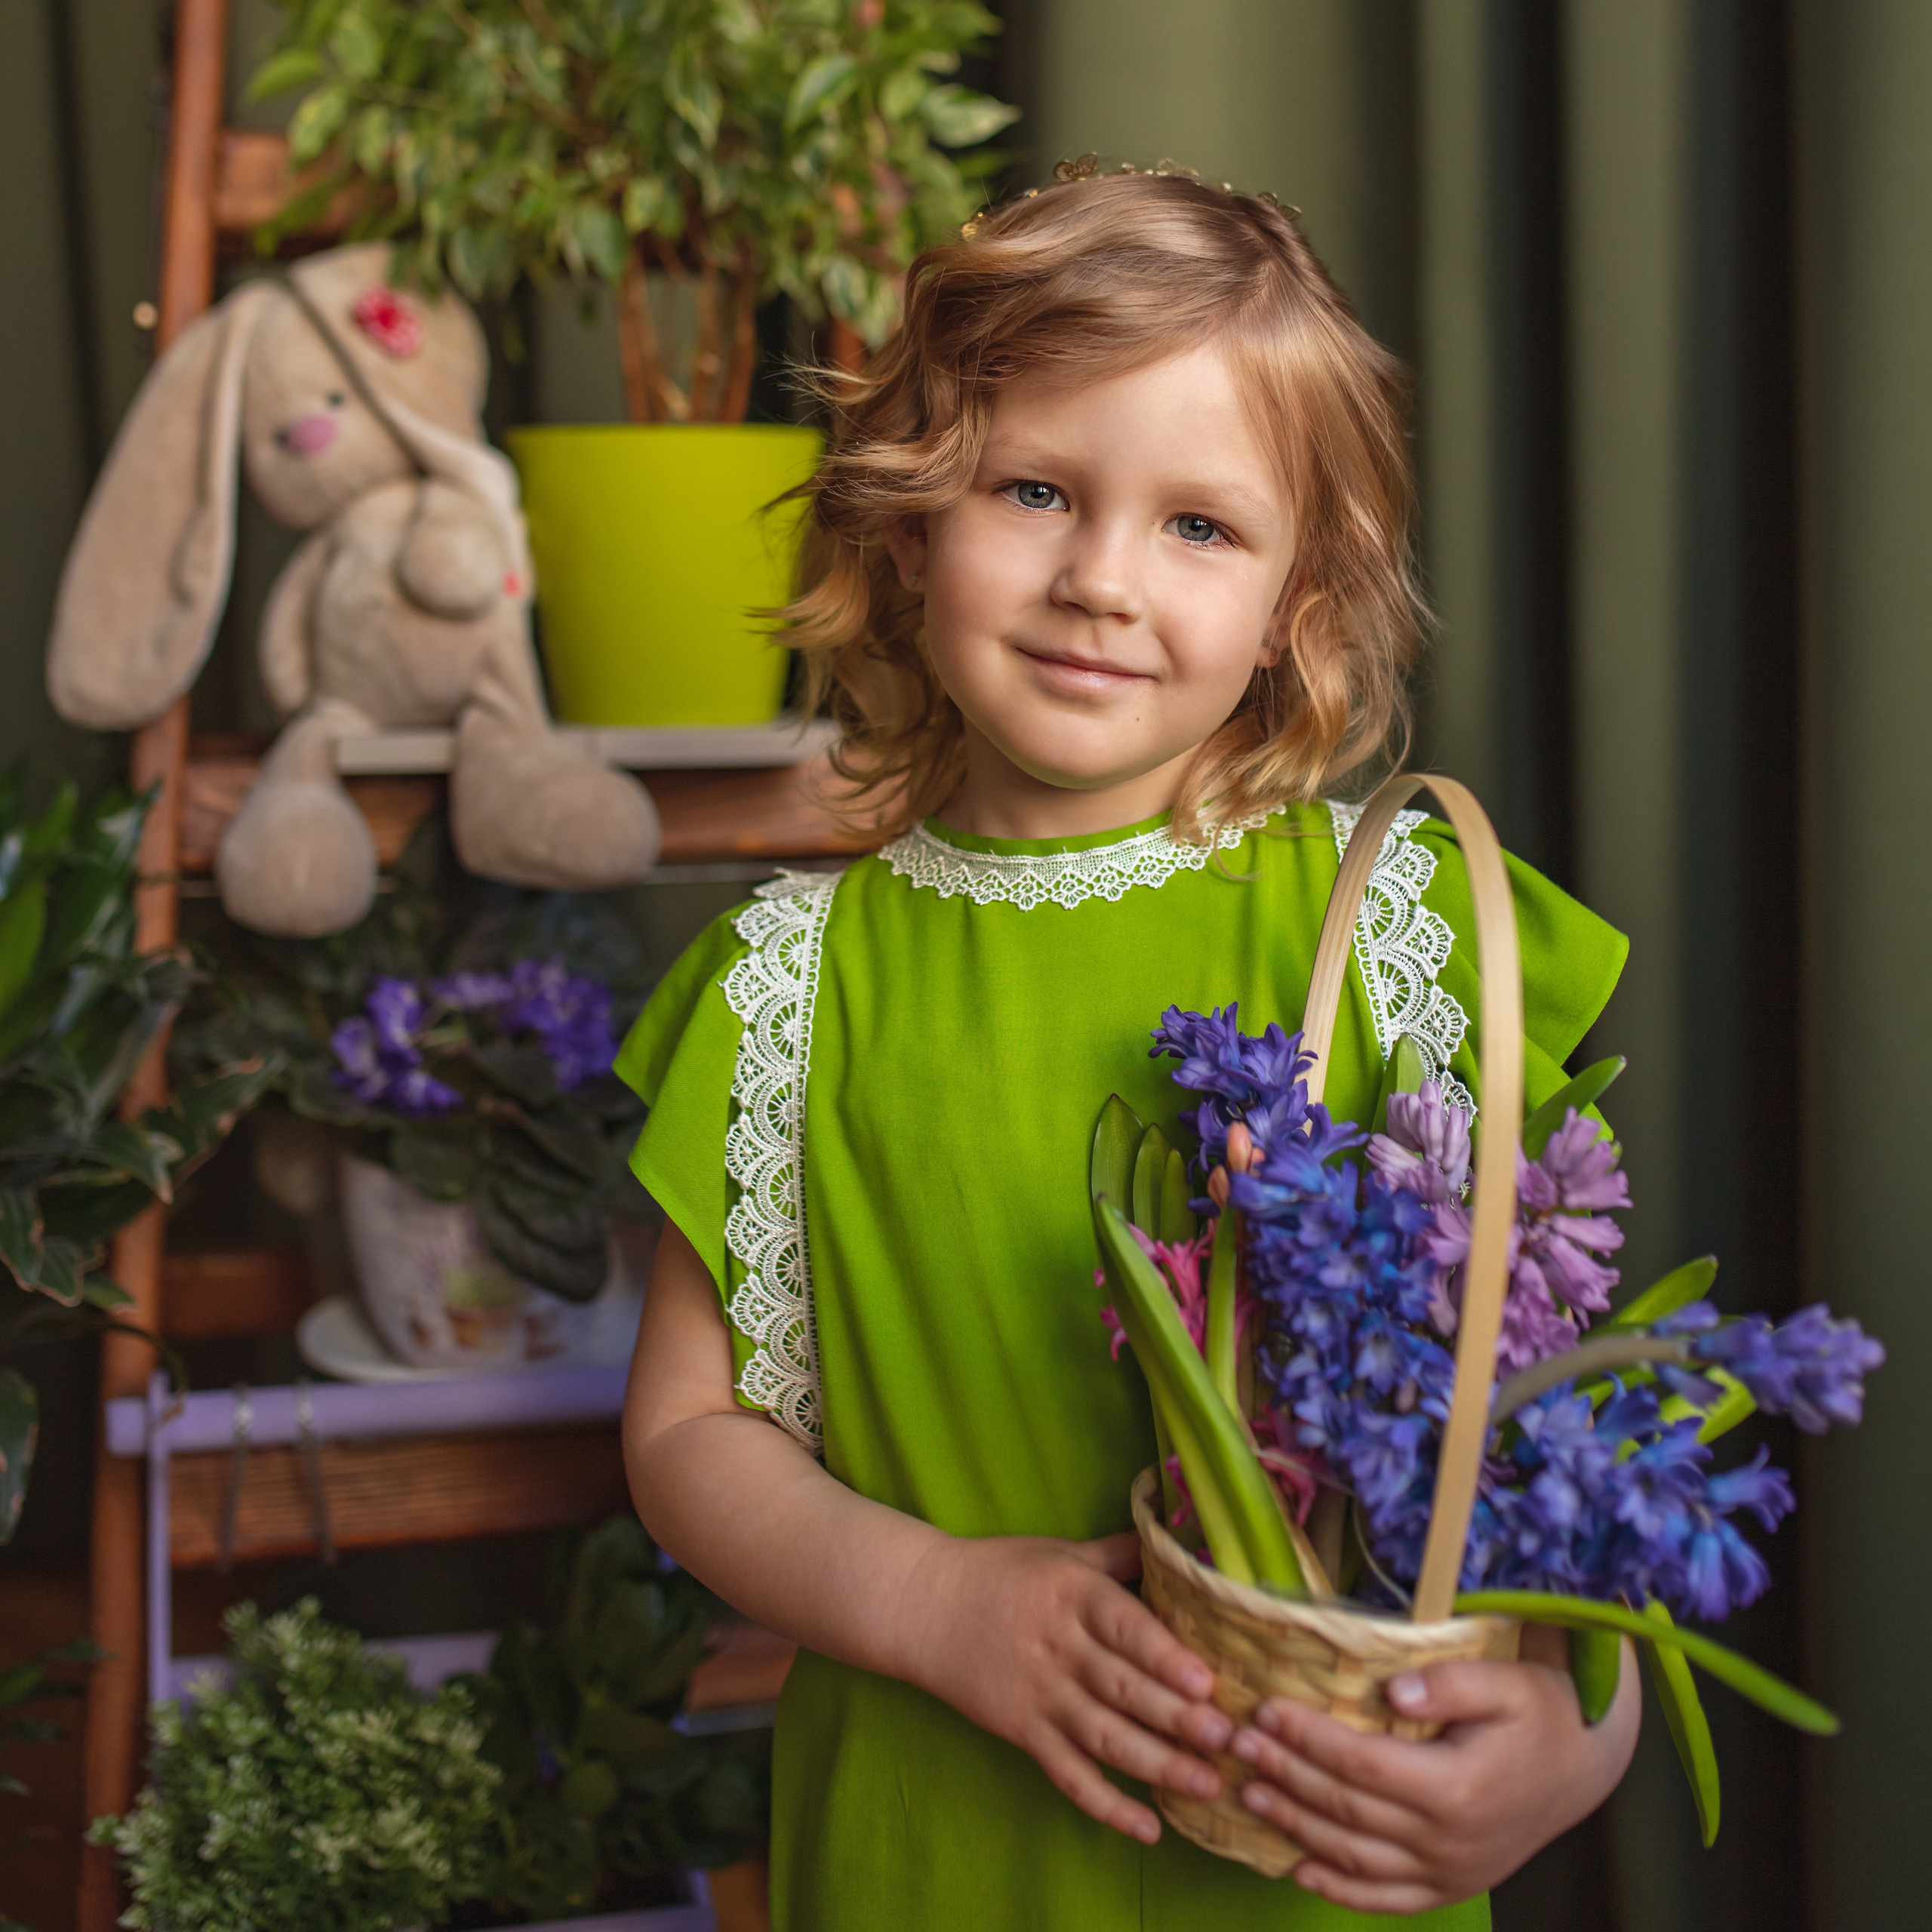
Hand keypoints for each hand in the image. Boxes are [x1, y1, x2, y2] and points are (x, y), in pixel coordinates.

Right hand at [899, 1531, 1235, 1844]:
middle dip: (1178, 1718)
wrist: (926, 1606)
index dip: (1165, 1656)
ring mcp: (1041, 1696)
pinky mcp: (1024, 1733)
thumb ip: (1118, 1555)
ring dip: (1157, 1764)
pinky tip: (1147, 1827)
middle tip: (1228, 1740)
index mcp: (1074, 1596)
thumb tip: (1176, 1543)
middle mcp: (1060, 1648)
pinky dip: (1106, 1805)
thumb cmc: (1001, 1572)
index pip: (1124, 1628)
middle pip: (1123, 1689)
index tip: (1207, 1680)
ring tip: (1206, 1783)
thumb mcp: (1060, 1552)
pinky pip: (1069, 1775)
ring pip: (1104, 1738)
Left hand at [1226, 1625, 1640, 1912]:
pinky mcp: (1451, 1888)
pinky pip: (1385, 1899)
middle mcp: (1448, 1841)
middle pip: (1347, 1809)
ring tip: (1249, 1791)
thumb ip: (1452, 1683)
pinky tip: (1299, 1868)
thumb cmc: (1540, 1714)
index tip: (1265, 1708)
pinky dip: (1339, 1889)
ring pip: (1355, 1857)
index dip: (1308, 1738)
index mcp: (1457, 1787)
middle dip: (1285, 1773)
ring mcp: (1449, 1872)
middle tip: (1235, 1743)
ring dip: (1295, 1827)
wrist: (1583, 1769)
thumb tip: (1395, 1692)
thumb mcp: (1508, 1683)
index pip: (1361, 1765)